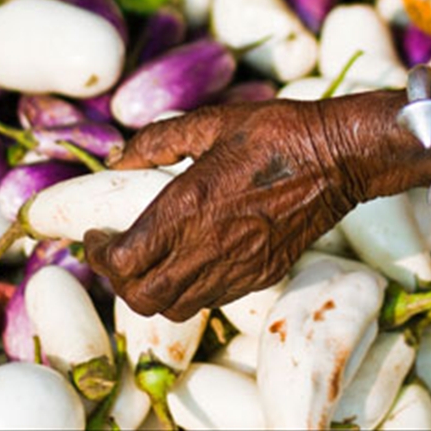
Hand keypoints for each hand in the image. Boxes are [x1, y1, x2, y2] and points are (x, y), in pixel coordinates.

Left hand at [83, 99, 366, 321]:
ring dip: (150, 291)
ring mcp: (236, 268)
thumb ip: (156, 141)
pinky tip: (188, 261)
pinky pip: (210, 300)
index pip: (123, 259)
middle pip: (141, 297)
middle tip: (115, 253)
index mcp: (186, 208)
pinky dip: (186, 291)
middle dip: (118, 280)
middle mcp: (207, 248)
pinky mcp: (260, 276)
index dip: (98, 254)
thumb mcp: (208, 123)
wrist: (335, 158)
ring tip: (147, 262)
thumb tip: (117, 158)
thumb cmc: (272, 133)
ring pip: (174, 308)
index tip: (95, 236)